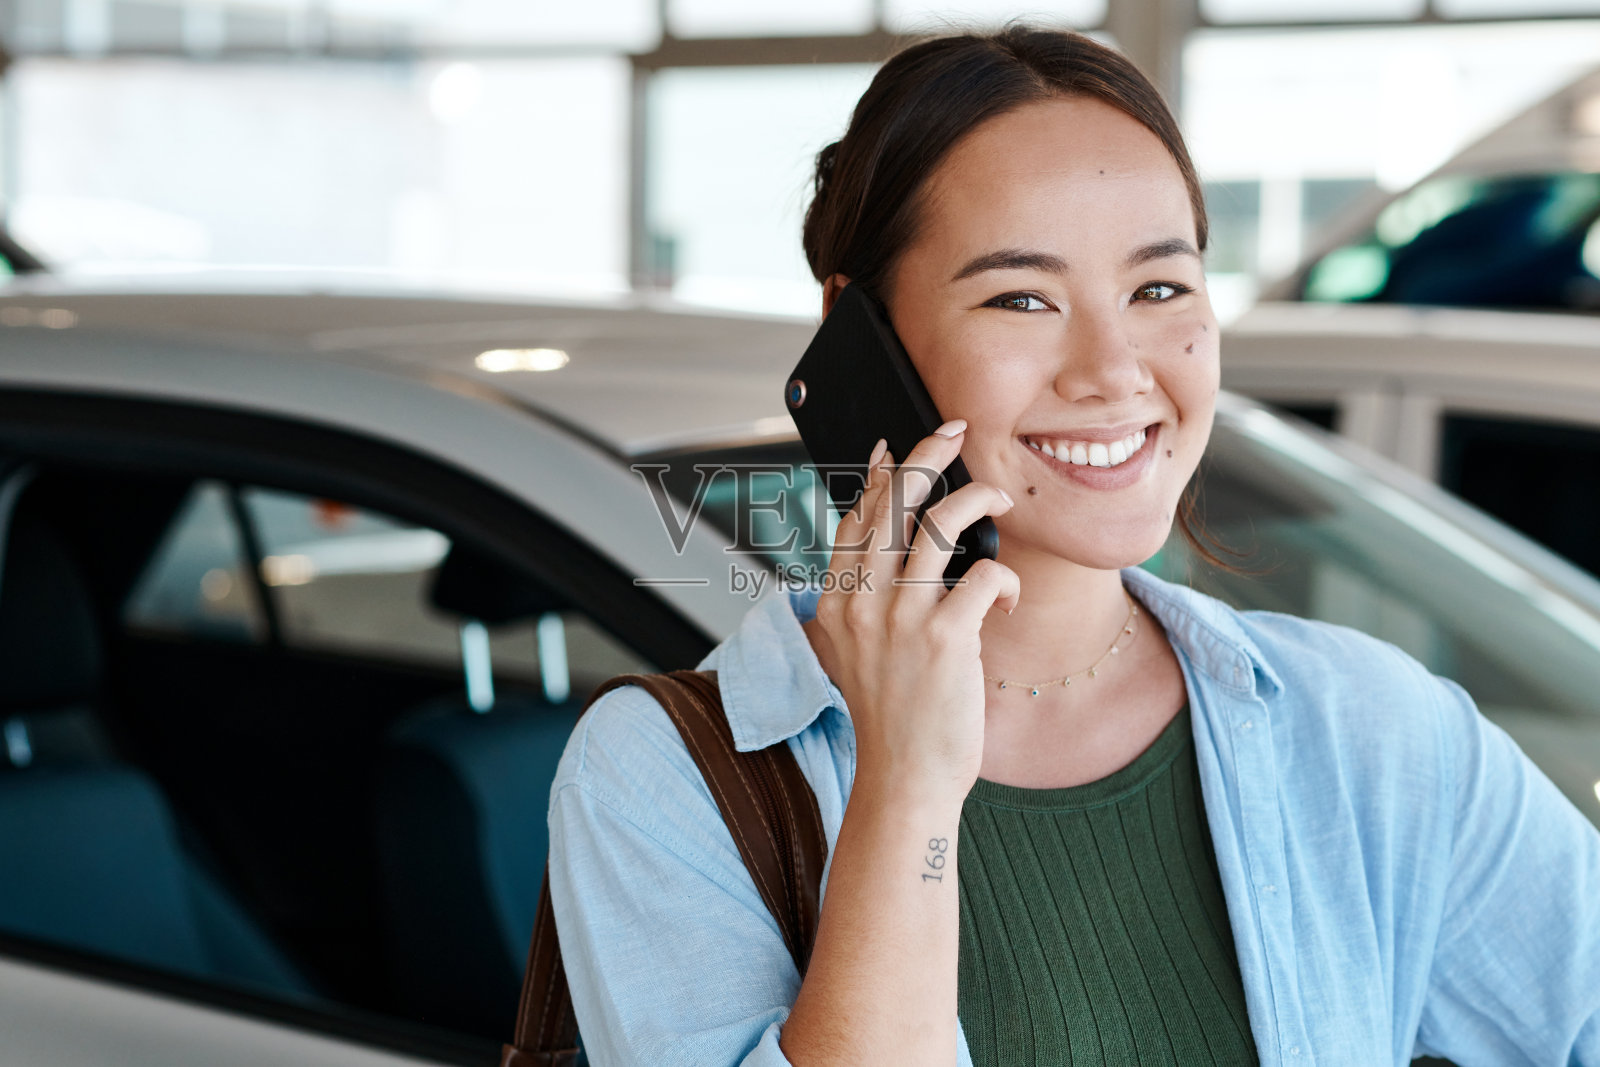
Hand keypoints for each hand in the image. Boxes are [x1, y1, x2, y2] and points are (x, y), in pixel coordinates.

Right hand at [808, 421, 1019, 800]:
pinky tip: (1004, 599)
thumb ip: (862, 607)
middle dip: (927, 456)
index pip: (854, 520)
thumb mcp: (855, 656)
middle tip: (955, 430)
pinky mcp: (944, 637)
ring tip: (999, 497)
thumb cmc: (891, 720)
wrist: (904, 780)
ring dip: (977, 499)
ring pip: (940, 523)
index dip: (876, 478)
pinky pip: (983, 575)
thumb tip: (888, 556)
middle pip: (894, 504)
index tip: (893, 449)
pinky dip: (1002, 580)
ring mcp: (900, 618)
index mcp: (836, 604)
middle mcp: (861, 603)